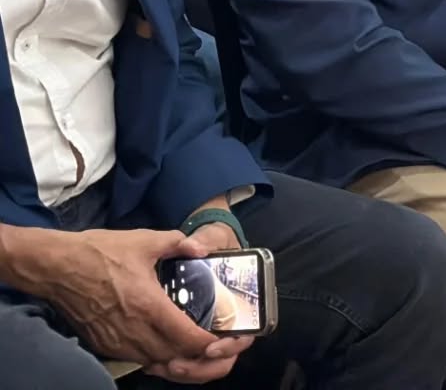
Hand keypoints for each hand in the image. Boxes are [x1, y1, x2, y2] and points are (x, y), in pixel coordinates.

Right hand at [9, 227, 246, 378]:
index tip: (228, 339)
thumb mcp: (146, 240)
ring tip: (204, 356)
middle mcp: (135, 332)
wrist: (57, 268)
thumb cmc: (101, 252)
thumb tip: (201, 250)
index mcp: (149, 306)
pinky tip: (172, 352)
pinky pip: (139, 361)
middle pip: (175, 359)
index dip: (210, 344)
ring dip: (182, 365)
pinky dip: (160, 361)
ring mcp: (118, 343)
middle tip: (224, 352)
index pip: (186, 338)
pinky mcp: (106, 346)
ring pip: (157, 365)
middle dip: (204, 361)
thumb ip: (179, 244)